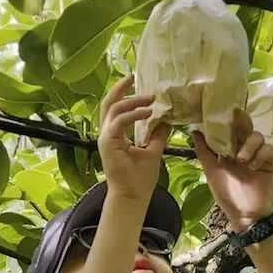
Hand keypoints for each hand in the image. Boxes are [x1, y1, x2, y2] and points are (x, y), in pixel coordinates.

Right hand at [98, 76, 169, 204]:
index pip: (116, 109)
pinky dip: (133, 114)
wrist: (133, 196)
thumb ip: (158, 135)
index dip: (125, 94)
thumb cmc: (140, 179)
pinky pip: (119, 121)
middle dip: (121, 88)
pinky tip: (148, 112)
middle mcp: (107, 134)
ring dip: (132, 101)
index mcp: (115, 135)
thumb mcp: (153, 151)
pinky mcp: (108, 143)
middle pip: (109, 103)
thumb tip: (167, 120)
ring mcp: (105, 138)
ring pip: (113, 108)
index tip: (137, 83)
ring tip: (150, 98)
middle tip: (134, 76)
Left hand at [192, 109, 272, 232]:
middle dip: (240, 121)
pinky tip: (252, 167)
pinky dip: (259, 156)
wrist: (245, 215)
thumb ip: (204, 151)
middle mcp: (244, 147)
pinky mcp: (270, 161)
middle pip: (244, 125)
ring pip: (257, 135)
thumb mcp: (211, 171)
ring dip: (248, 145)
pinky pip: (267, 149)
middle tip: (235, 118)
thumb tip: (194, 131)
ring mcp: (258, 153)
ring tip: (241, 160)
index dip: (225, 118)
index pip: (228, 127)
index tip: (219, 110)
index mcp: (229, 148)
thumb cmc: (228, 194)